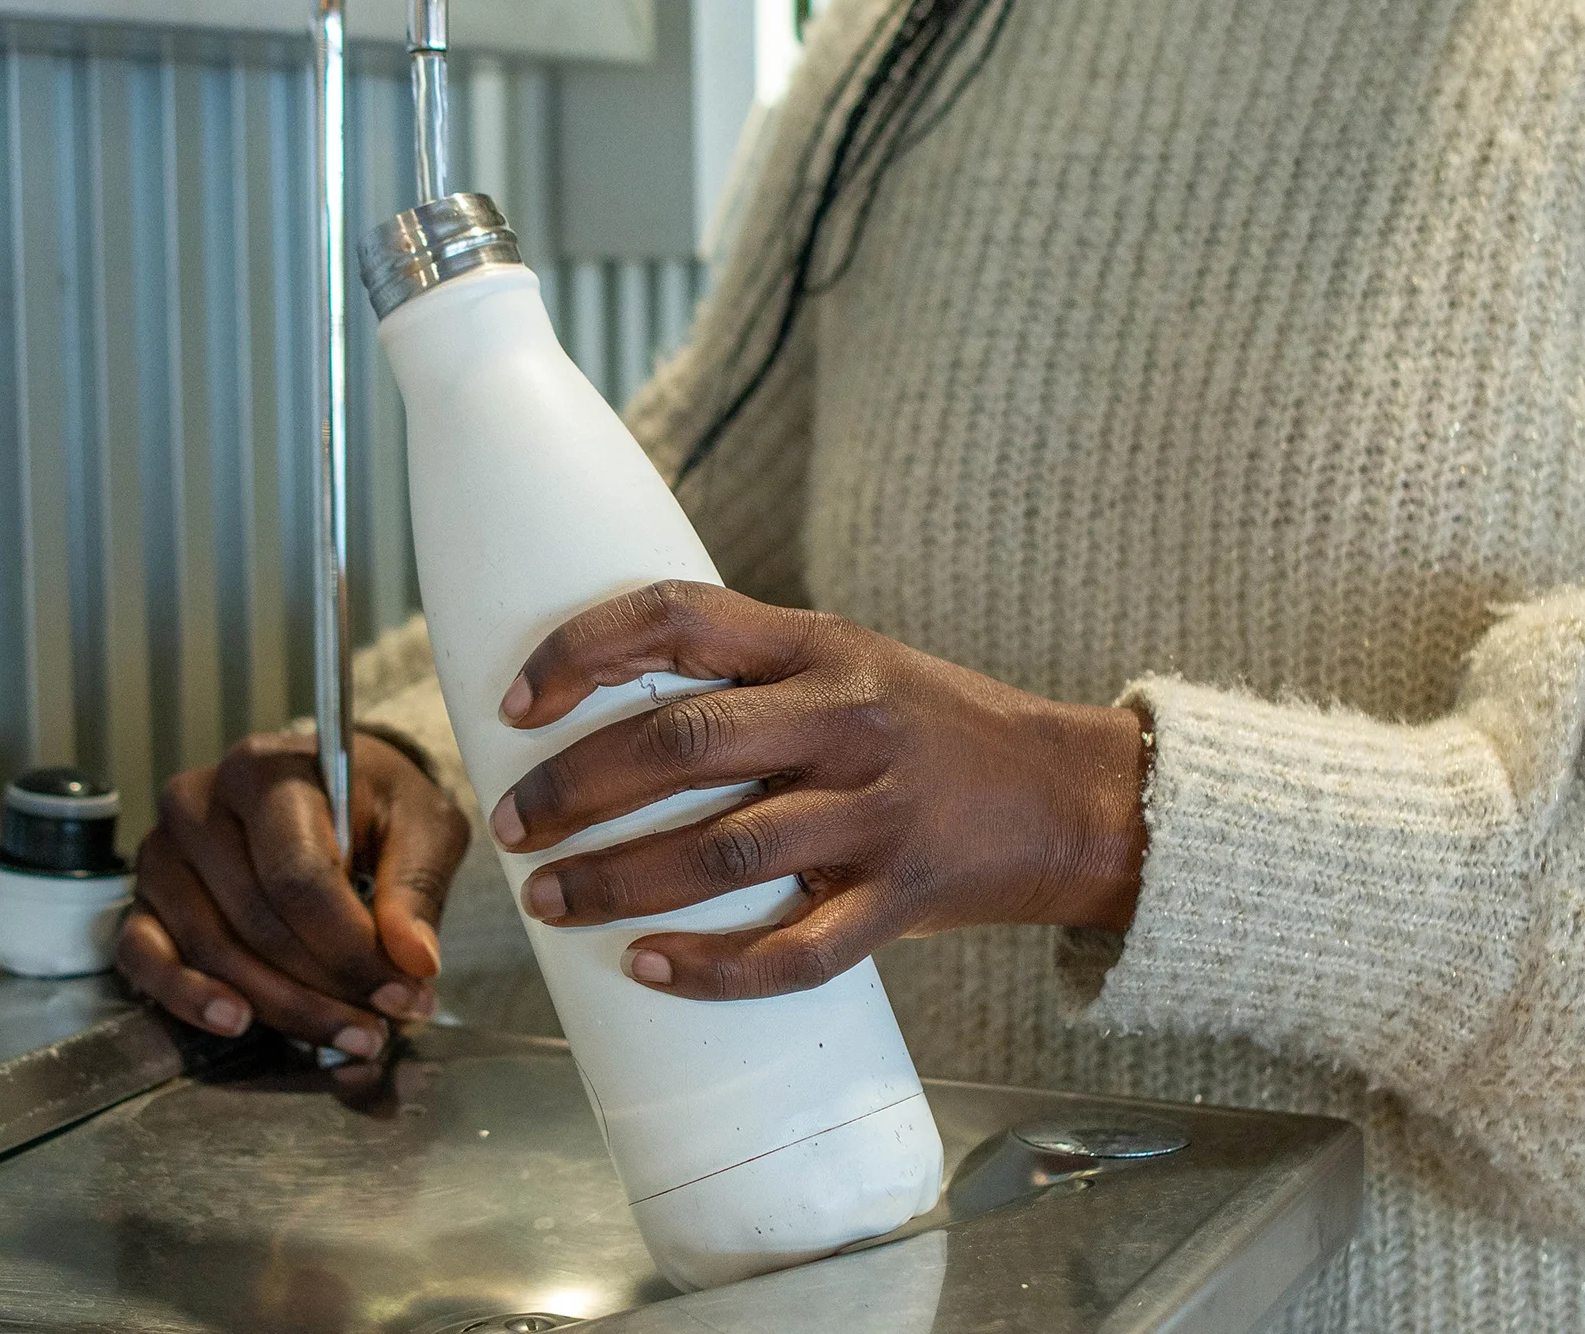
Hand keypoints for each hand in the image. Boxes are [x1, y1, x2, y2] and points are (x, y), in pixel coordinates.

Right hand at [117, 731, 470, 1055]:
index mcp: (267, 772)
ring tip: (344, 1034)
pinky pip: (145, 958)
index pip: (299, 878)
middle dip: (326, 988)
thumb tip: (414, 959)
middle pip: (257, 923)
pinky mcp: (143, 898)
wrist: (328, 788)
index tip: (401, 993)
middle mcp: (199, 804)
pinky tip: (237, 1020)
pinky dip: (189, 998)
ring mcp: (162, 853)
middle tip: (381, 1025)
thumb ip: (417, 887)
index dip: (351, 949)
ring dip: (280, 1007)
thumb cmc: (372, 803)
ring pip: (211, 951)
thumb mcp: (422, 825)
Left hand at [491, 581, 1148, 1000]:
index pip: (678, 617)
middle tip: (512, 824)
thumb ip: (752, 676)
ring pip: (720, 852)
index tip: (517, 704)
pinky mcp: (901, 898)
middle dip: (574, 786)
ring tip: (548, 900)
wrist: (1072, 797)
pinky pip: (792, 950)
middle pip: (681, 743)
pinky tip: (646, 966)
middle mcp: (845, 718)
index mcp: (820, 645)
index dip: (581, 650)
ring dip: (615, 879)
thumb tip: (607, 708)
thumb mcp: (852, 663)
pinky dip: (710, 968)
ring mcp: (876, 812)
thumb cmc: (936, 728)